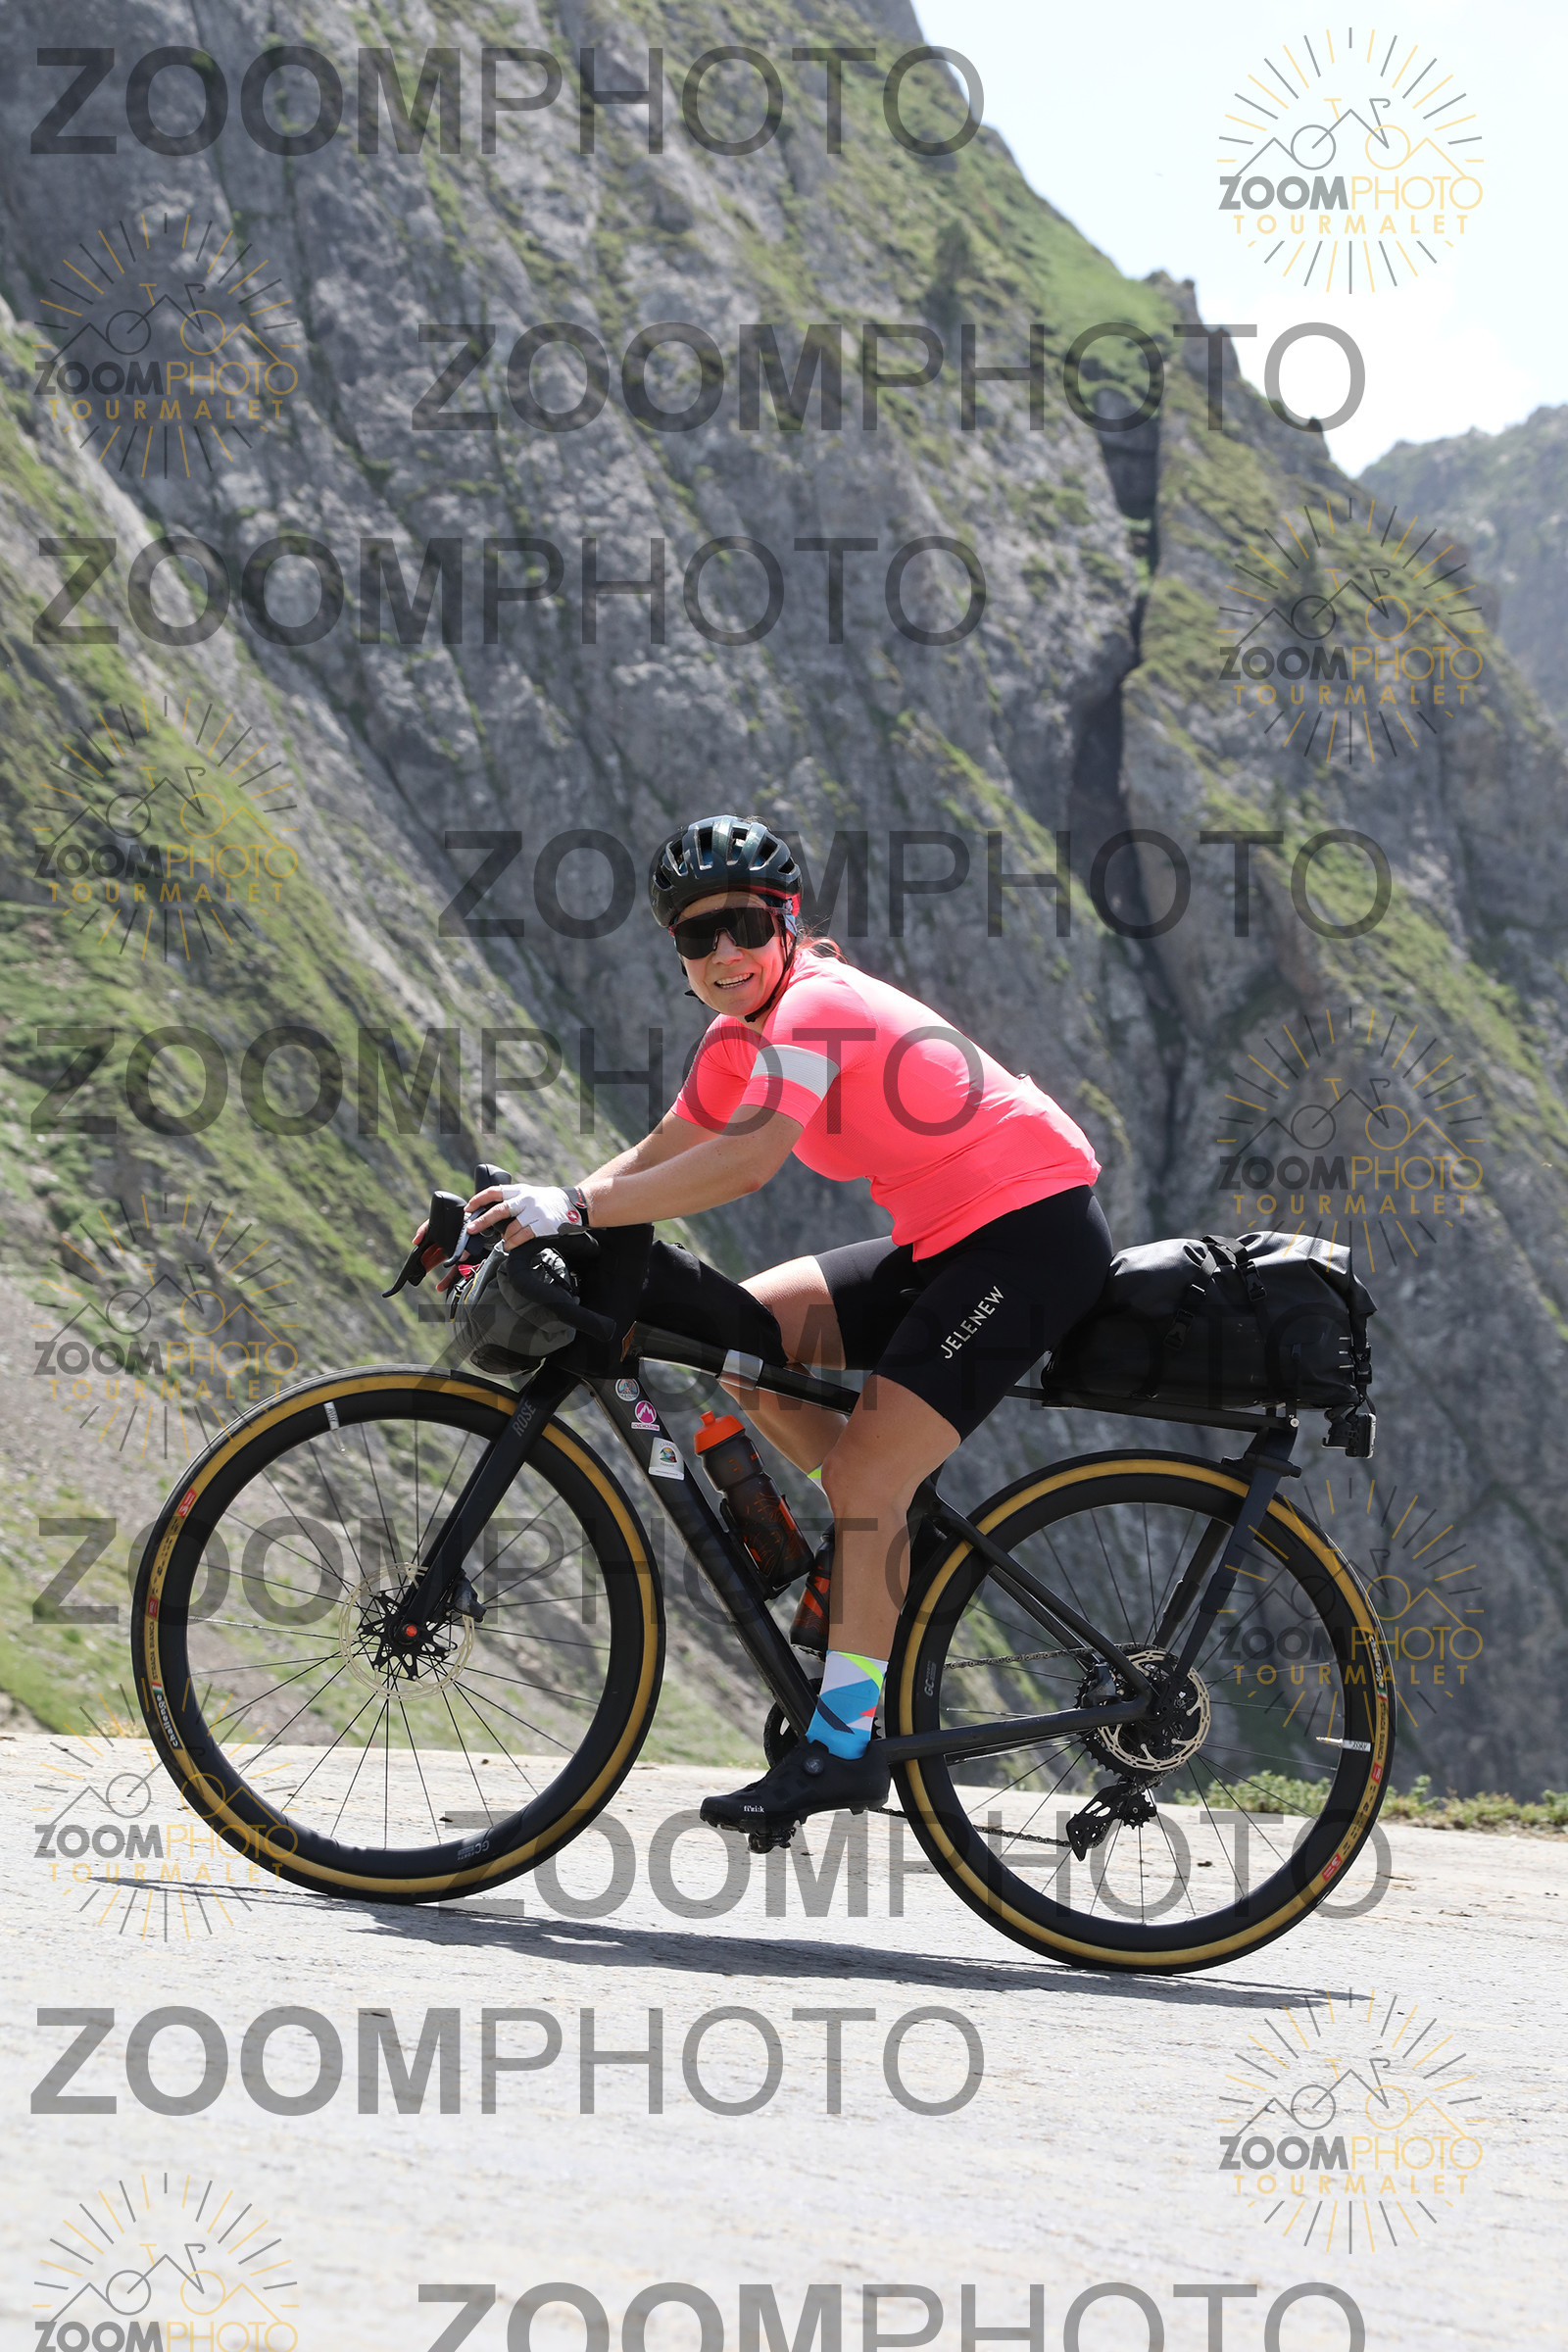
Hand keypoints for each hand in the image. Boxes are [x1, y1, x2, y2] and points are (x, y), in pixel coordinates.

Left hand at [465, 1181, 582, 1252]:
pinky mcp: (544, 1224)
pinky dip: (513, 1242)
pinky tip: (509, 1246)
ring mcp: (535, 1212)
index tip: (468, 1208)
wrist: (575, 1204)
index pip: (495, 1191)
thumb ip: (514, 1201)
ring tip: (502, 1241)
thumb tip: (492, 1217)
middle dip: (482, 1220)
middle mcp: (527, 1199)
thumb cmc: (550, 1201)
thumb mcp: (531, 1194)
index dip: (479, 1199)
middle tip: (471, 1229)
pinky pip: (523, 1236)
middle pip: (500, 1209)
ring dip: (503, 1236)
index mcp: (520, 1190)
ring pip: (511, 1227)